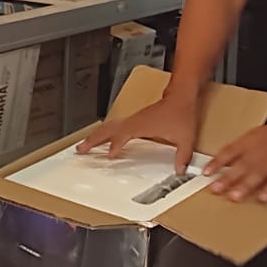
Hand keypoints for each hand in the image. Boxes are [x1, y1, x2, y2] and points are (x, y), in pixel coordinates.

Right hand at [77, 89, 197, 173]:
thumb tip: (180, 172)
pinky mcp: (136, 119)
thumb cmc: (181, 112)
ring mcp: (134, 119)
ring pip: (109, 127)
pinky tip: (104, 139)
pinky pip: (115, 126)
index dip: (114, 146)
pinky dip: (105, 133)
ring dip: (96, 135)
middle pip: (107, 130)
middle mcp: (134, 121)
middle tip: (80, 149)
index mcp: (141, 126)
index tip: (108, 156)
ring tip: (85, 145)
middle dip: (92, 139)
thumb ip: (182, 157)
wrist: (181, 95)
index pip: (122, 137)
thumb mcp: (186, 138)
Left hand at [205, 118, 266, 203]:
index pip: (228, 152)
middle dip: (226, 179)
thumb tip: (221, 162)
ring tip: (234, 197)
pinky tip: (263, 198)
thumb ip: (238, 149)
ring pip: (257, 175)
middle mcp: (258, 152)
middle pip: (240, 166)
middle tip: (215, 189)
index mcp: (248, 142)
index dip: (216, 163)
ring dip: (244, 186)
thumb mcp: (252, 135)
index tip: (206, 173)